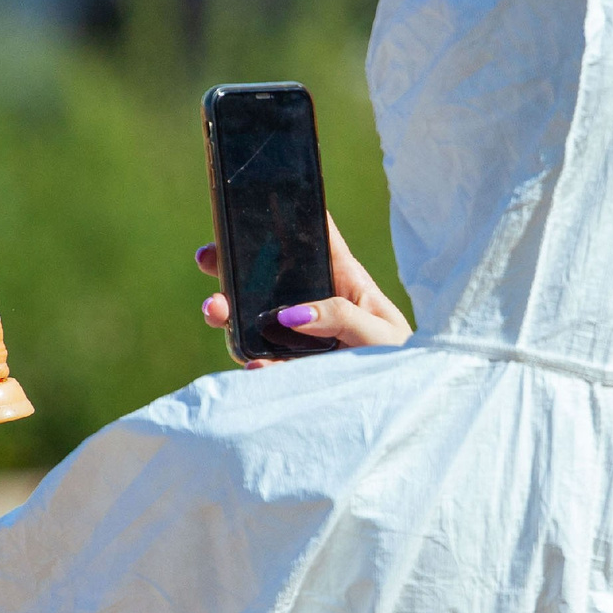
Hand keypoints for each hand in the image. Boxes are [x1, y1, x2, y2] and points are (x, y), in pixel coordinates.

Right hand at [196, 215, 411, 365]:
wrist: (405, 400)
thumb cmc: (401, 356)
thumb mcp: (381, 330)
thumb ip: (341, 316)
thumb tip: (292, 315)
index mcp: (341, 279)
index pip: (309, 240)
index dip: (278, 220)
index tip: (244, 212)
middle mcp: (313, 304)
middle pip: (264, 277)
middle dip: (230, 267)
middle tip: (207, 260)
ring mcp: (297, 336)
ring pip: (253, 318)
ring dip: (229, 313)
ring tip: (217, 311)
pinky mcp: (290, 366)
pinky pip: (263, 360)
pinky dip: (254, 362)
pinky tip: (254, 364)